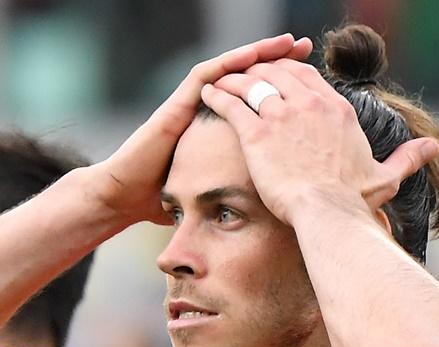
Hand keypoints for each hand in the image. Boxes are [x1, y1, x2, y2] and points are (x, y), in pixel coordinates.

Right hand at [90, 34, 312, 224]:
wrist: (126, 199)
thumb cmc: (160, 202)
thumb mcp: (210, 196)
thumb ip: (230, 193)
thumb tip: (260, 212)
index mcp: (220, 131)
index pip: (257, 100)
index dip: (284, 87)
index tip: (312, 79)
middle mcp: (206, 112)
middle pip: (249, 78)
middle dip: (279, 61)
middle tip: (304, 47)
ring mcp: (190, 105)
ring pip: (230, 69)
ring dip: (258, 53)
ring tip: (285, 42)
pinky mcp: (176, 105)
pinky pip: (206, 76)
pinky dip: (229, 63)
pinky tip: (250, 54)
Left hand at [200, 60, 438, 224]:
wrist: (328, 214)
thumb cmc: (353, 202)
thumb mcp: (384, 176)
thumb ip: (407, 158)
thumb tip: (432, 147)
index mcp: (336, 110)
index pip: (308, 77)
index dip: (289, 71)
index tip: (277, 75)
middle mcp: (309, 105)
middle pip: (278, 72)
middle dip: (259, 70)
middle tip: (244, 75)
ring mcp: (282, 116)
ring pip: (253, 82)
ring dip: (235, 79)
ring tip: (221, 82)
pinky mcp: (257, 133)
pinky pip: (232, 104)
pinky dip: (218, 95)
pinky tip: (207, 95)